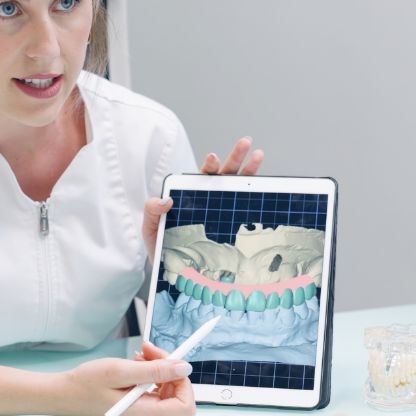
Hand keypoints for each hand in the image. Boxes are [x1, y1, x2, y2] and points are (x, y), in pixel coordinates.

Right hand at [62, 342, 195, 415]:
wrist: (67, 393)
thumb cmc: (88, 384)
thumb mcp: (121, 371)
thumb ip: (154, 371)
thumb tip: (184, 368)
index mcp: (146, 414)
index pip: (185, 405)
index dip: (183, 381)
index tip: (170, 362)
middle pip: (177, 392)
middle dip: (168, 368)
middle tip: (148, 350)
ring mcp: (145, 412)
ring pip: (167, 387)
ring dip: (157, 367)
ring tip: (137, 356)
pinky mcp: (140, 406)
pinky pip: (156, 388)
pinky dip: (149, 372)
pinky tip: (135, 364)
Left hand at [141, 137, 264, 258]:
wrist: (173, 271)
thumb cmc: (162, 246)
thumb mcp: (151, 227)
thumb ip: (152, 211)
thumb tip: (164, 199)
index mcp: (191, 196)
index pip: (202, 176)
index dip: (209, 166)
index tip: (213, 158)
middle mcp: (208, 199)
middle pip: (224, 174)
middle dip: (235, 157)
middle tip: (245, 143)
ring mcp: (221, 211)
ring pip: (237, 186)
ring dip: (249, 169)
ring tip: (258, 155)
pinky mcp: (230, 226)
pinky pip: (244, 208)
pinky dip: (254, 196)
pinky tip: (264, 185)